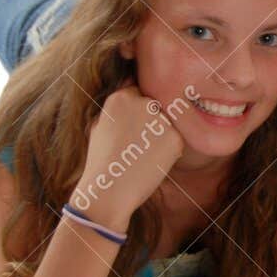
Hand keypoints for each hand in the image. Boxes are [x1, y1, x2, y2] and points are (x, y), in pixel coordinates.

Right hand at [74, 84, 185, 226]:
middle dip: (151, 120)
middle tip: (138, 144)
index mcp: (121, 97)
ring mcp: (161, 119)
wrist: (109, 190)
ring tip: (142, 154)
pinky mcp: (176, 137)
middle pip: (156, 105)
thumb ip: (117, 106)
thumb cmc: (101, 160)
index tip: (132, 128)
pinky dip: (169, 150)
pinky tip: (151, 161)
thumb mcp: (100, 124)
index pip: (139, 92)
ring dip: (161, 134)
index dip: (136, 112)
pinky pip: (176, 139)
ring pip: (168, 122)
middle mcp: (143, 103)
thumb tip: (129, 85)